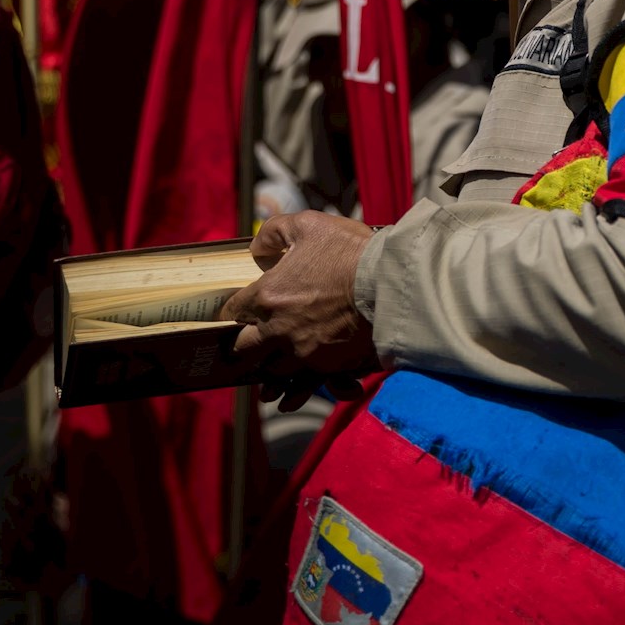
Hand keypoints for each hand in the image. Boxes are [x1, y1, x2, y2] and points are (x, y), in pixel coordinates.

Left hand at [223, 211, 379, 409]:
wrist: (389, 282)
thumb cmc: (350, 251)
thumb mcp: (308, 225)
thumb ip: (275, 233)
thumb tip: (258, 249)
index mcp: (267, 296)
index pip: (234, 311)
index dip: (236, 311)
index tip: (241, 312)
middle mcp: (278, 329)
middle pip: (246, 349)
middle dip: (246, 346)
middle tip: (249, 346)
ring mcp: (302, 351)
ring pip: (273, 371)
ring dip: (270, 370)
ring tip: (269, 375)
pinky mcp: (327, 366)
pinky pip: (304, 385)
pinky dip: (296, 393)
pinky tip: (289, 399)